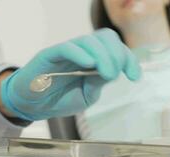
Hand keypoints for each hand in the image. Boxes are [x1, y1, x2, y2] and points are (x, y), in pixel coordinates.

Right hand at [0, 28, 140, 120]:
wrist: (34, 106)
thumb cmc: (61, 99)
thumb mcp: (87, 95)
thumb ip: (99, 82)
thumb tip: (114, 71)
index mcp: (95, 59)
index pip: (116, 48)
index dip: (129, 59)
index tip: (134, 76)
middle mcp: (83, 51)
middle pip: (106, 37)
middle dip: (118, 55)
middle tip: (115, 75)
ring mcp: (67, 51)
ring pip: (89, 41)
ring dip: (103, 56)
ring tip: (106, 74)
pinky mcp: (50, 54)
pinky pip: (67, 48)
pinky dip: (80, 54)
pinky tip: (89, 64)